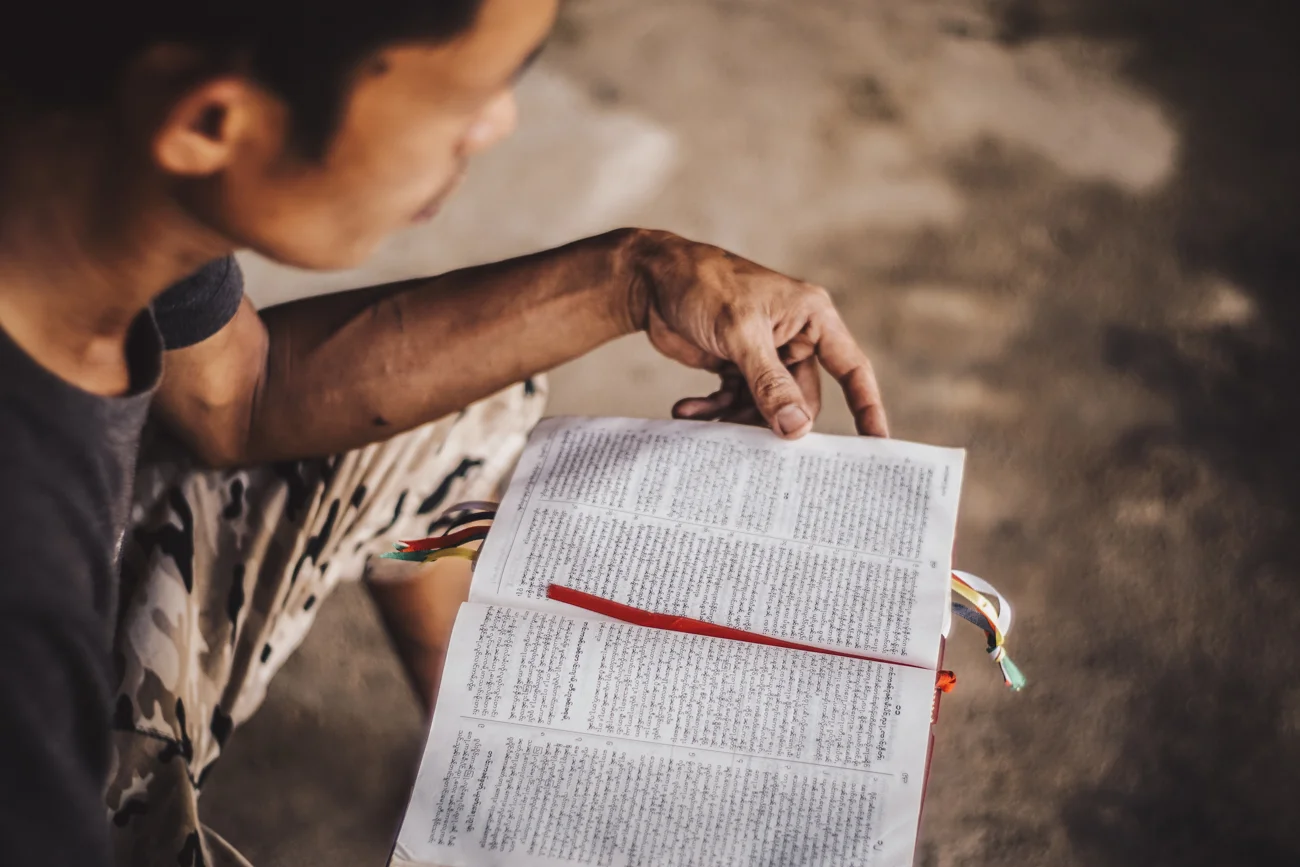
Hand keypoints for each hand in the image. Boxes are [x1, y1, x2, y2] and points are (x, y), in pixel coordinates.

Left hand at [625, 230, 887, 438]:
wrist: (650, 278)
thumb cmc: (702, 285)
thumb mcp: (739, 334)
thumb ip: (769, 382)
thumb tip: (796, 427)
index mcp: (812, 317)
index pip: (852, 369)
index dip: (867, 407)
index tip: (877, 445)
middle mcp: (794, 336)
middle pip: (802, 398)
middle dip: (777, 422)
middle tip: (751, 448)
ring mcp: (764, 353)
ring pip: (767, 407)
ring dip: (737, 420)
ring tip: (705, 426)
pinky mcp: (735, 365)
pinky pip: (736, 401)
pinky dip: (714, 410)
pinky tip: (686, 412)